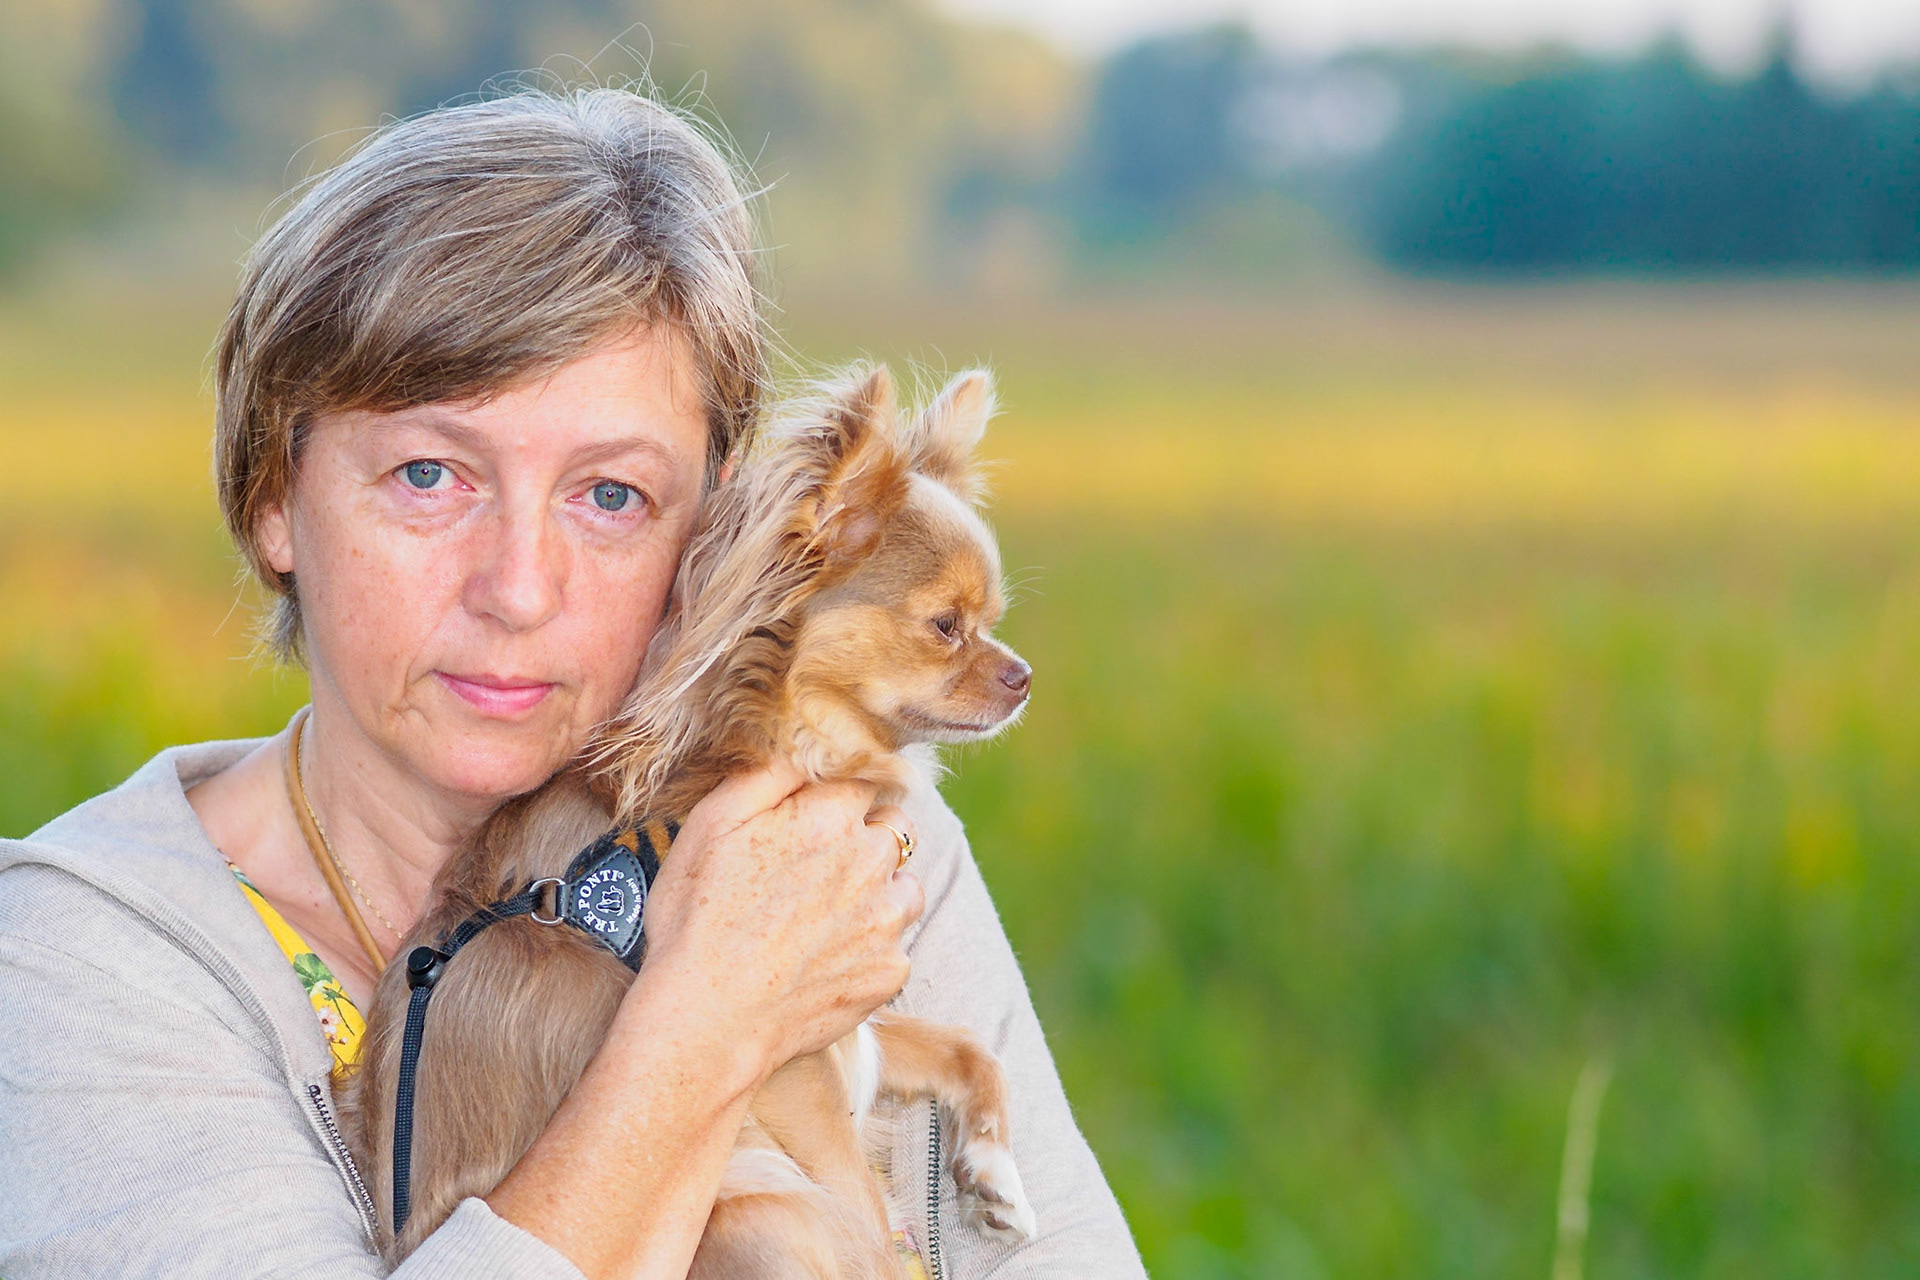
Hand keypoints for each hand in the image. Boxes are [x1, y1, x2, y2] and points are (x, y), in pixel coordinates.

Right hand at [627, 760, 925, 1081]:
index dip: (839, 799)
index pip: (866, 781)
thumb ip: (767, 775)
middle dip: (868, 839)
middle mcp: (871, 860)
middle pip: (896, 828)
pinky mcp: (890, 971)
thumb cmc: (697, 918)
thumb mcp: (711, 823)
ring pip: (905, 887)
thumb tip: (804, 751)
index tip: (816, 820)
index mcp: (830, 816)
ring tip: (826, 917)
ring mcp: (886, 919)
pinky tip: (826, 960)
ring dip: (880, 892)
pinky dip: (871, 949)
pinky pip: (895, 946)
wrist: (707, 1019)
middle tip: (820, 870)